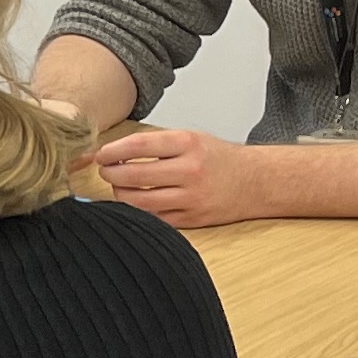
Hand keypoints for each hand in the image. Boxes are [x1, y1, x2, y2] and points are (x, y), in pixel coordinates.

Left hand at [89, 125, 269, 227]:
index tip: (101, 154)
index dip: (112, 151)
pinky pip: (154, 219)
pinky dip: (138, 212)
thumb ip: (158, 144)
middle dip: (111, 173)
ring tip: (118, 185)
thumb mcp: (192, 137)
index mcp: (188, 144)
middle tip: (105, 169)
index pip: (138, 145)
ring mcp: (191, 198)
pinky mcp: (192, 219)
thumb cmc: (220, 158)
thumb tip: (116, 150)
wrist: (257, 181)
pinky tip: (135, 202)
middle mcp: (190, 171)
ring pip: (140, 202)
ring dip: (120, 194)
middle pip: (134, 176)